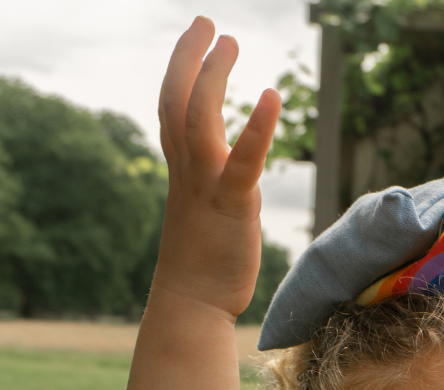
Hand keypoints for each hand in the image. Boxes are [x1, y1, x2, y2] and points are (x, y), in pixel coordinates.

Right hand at [152, 18, 280, 319]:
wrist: (192, 306)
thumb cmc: (201, 270)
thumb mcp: (203, 218)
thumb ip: (212, 190)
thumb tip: (228, 183)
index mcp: (182, 174)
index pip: (171, 111)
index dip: (180, 73)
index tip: (195, 43)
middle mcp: (188, 173)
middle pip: (176, 102)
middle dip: (188, 58)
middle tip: (207, 22)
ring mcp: (207, 187)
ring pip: (198, 119)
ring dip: (211, 76)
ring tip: (228, 41)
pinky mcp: (232, 206)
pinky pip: (243, 160)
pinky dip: (257, 127)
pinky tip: (271, 95)